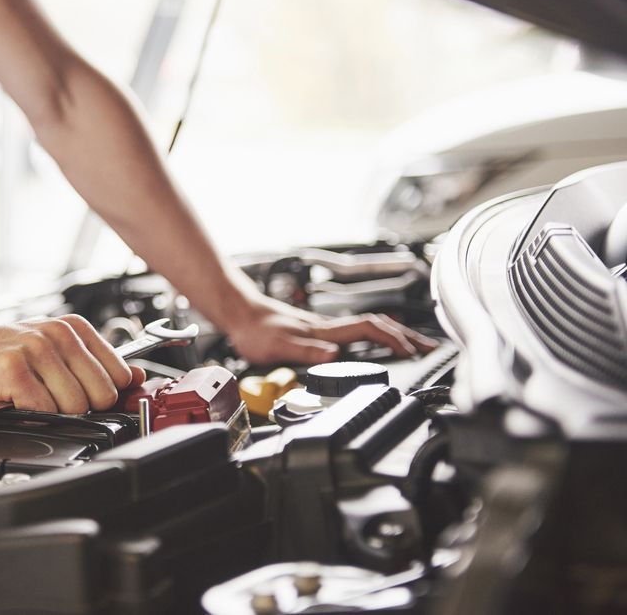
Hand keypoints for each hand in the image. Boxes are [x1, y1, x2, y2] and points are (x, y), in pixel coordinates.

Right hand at [0, 315, 144, 412]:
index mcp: (73, 328)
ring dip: (51, 413)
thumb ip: (96, 366)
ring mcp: (35, 349)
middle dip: (79, 409)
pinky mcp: (13, 370)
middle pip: (101, 395)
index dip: (103, 397)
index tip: (83, 399)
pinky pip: (44, 410)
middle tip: (49, 400)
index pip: (119, 376)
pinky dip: (30, 416)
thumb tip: (138, 378)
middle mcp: (57, 334)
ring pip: (75, 406)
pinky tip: (15, 403)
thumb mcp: (52, 353)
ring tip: (29, 399)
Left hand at [227, 296, 438, 364]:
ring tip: (416, 345)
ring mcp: (324, 329)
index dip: (393, 339)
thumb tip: (333, 358)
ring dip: (396, 335)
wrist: (239, 313)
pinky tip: (377, 343)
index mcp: (324, 332)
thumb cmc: (255, 330)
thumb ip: (306, 352)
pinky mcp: (318, 332)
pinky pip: (357, 332)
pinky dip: (377, 336)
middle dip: (407, 336)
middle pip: (378, 327)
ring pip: (370, 328)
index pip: (368, 330)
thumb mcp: (278, 346)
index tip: (413, 351)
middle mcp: (328, 328)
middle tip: (431, 348)